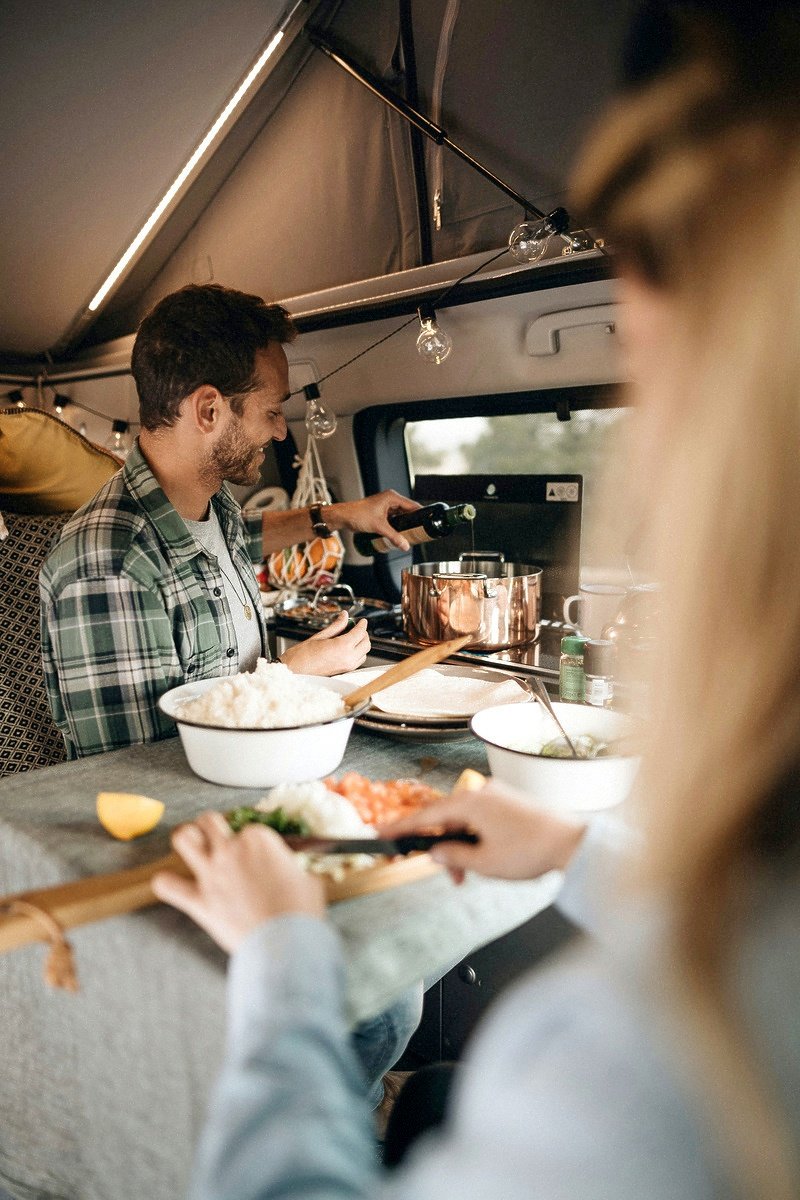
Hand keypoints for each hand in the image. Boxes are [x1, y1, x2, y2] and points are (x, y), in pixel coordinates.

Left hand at [151, 811, 324, 953]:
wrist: (285, 943)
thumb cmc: (300, 910)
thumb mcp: (307, 876)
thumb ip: (293, 863)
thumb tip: (292, 864)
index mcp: (259, 839)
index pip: (248, 826)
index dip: (251, 840)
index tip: (256, 853)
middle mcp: (231, 850)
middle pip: (209, 821)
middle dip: (212, 827)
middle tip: (216, 838)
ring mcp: (212, 873)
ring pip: (183, 838)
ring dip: (186, 840)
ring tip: (191, 847)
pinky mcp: (199, 901)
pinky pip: (166, 885)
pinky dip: (166, 884)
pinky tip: (172, 884)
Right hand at [281, 612, 369, 674]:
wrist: (294, 671)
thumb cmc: (302, 656)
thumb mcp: (320, 636)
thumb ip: (336, 626)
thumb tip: (344, 616)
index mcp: (342, 647)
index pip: (360, 633)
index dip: (362, 625)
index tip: (362, 621)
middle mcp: (348, 658)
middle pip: (366, 644)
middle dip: (363, 634)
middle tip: (355, 627)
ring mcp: (347, 667)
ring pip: (364, 654)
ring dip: (361, 645)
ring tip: (351, 637)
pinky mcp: (344, 672)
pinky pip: (357, 662)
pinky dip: (357, 654)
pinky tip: (347, 648)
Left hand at [330, 490, 420, 551]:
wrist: (344, 516)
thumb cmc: (357, 515)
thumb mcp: (379, 527)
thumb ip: (393, 536)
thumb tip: (405, 545)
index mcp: (392, 497)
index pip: (412, 505)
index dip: (420, 514)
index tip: (427, 522)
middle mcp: (390, 499)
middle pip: (407, 510)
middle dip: (413, 521)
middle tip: (419, 531)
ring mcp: (385, 506)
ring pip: (400, 515)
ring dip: (404, 524)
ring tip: (411, 534)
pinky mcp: (381, 512)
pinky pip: (393, 518)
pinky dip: (397, 525)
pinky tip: (399, 533)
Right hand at [378, 780, 585, 884]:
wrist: (573, 843)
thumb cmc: (531, 851)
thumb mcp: (483, 862)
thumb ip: (452, 857)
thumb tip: (434, 853)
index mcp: (470, 802)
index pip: (426, 814)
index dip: (401, 826)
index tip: (380, 832)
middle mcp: (482, 792)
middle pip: (447, 819)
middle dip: (443, 848)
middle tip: (449, 876)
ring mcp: (498, 795)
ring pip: (465, 822)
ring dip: (462, 847)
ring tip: (470, 874)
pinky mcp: (510, 802)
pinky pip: (482, 818)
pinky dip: (476, 838)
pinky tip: (484, 858)